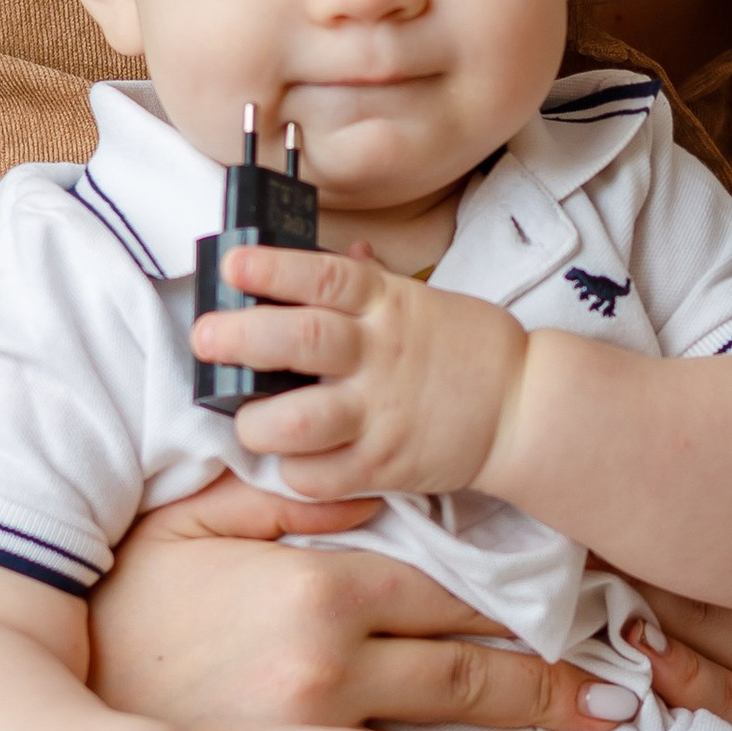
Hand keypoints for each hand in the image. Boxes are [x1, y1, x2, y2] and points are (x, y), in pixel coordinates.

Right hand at [87, 478, 623, 730]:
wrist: (59, 730)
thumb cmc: (124, 613)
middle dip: (552, 701)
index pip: (450, 600)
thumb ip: (288, 496)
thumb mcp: (193, 524)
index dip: (521, 615)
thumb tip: (374, 484)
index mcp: (317, 593)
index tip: (574, 626)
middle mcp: (329, 674)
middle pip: (469, 685)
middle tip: (616, 713)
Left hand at [201, 245, 525, 502]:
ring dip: (258, 423)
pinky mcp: (385, 466)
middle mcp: (380, 356)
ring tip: (244, 420)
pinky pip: (321, 478)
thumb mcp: (420, 300)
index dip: (273, 269)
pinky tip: (286, 460)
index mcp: (387, 306)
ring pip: (300, 421)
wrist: (526, 408)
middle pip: (301, 341)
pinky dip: (293, 472)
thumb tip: (333, 252)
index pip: (324, 279)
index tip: (232, 264)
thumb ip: (369, 284)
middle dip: (242, 338)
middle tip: (205, 339)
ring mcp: (382, 414)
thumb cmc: (466, 349)